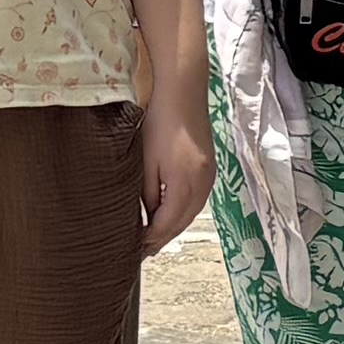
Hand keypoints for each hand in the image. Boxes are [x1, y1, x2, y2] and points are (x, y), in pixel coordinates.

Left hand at [132, 84, 214, 254]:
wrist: (183, 92)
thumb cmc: (159, 123)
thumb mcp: (146, 162)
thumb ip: (148, 194)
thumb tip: (148, 216)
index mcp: (184, 185)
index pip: (166, 224)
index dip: (150, 240)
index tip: (134, 250)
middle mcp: (201, 185)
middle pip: (181, 223)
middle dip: (162, 238)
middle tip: (142, 251)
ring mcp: (209, 177)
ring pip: (191, 213)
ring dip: (173, 227)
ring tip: (154, 237)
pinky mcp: (209, 168)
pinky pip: (197, 200)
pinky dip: (182, 211)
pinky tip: (170, 212)